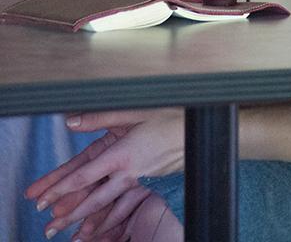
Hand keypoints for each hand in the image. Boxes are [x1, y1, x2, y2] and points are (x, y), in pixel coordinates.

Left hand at [25, 108, 182, 238]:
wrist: (200, 130)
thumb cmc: (169, 114)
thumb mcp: (134, 110)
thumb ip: (100, 116)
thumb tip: (71, 120)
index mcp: (121, 154)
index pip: (83, 176)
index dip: (60, 188)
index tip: (42, 199)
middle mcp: (128, 172)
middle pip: (92, 199)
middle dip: (68, 214)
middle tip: (48, 228)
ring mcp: (138, 180)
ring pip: (107, 206)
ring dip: (87, 222)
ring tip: (70, 236)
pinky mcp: (146, 183)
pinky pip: (124, 206)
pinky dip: (110, 220)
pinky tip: (99, 229)